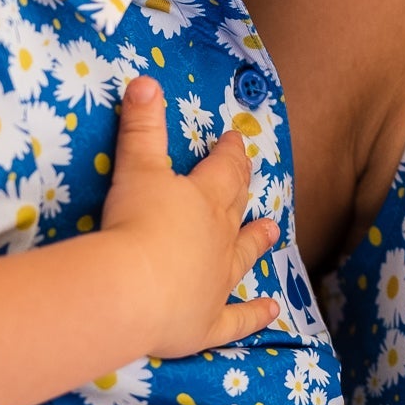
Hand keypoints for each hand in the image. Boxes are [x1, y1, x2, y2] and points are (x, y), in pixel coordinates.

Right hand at [100, 77, 278, 357]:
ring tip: (272, 232)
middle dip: (243, 189)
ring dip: (257, 243)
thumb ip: (142, 126)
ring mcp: (218, 282)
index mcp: (205, 199)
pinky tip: (271, 311)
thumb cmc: (135, 223)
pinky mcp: (208, 323)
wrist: (132, 289)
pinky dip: (255, 316)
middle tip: (252, 177)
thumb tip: (146, 81)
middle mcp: (220, 239)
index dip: (229, 152)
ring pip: (244, 257)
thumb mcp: (136, 168)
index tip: (235, 139)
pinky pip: (238, 320)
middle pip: (236, 208)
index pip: (224, 169)